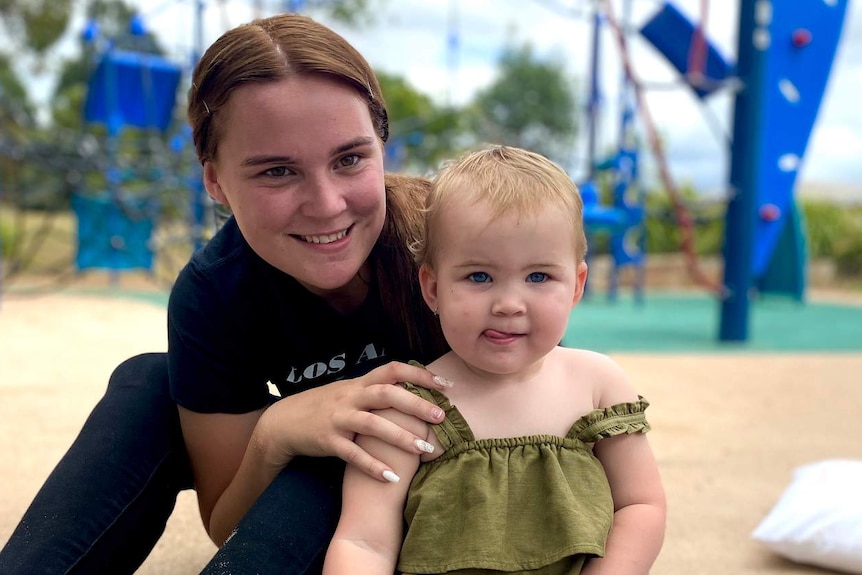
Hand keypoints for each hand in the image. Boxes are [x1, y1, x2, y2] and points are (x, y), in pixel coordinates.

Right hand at [254, 361, 450, 480]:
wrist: (284, 421)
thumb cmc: (324, 407)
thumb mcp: (349, 392)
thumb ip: (376, 390)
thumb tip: (411, 385)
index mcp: (359, 384)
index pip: (393, 370)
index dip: (420, 374)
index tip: (446, 385)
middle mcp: (350, 397)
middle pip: (387, 395)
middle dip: (416, 405)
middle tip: (441, 417)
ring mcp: (338, 419)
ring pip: (373, 425)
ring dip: (400, 437)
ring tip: (425, 449)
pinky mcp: (328, 441)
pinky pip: (353, 455)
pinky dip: (373, 466)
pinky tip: (391, 477)